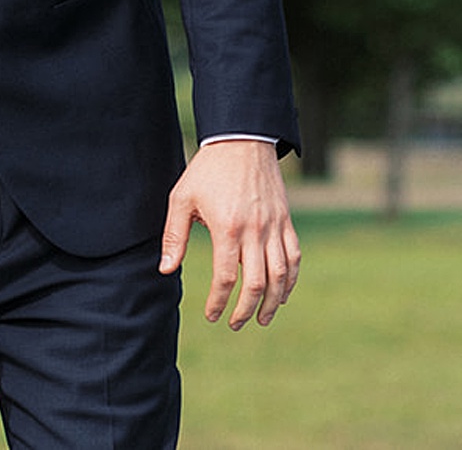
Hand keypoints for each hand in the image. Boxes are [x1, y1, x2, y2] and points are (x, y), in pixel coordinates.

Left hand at [159, 139, 299, 329]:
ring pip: (281, 274)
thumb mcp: (182, 198)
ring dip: (274, 302)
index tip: (212, 315)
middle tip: (235, 324)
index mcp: (228, 228)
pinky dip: (292, 278)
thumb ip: (174, 236)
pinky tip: (284, 292)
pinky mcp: (285, 219)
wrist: (242, 138)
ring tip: (263, 318)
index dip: (219, 302)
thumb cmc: (208, 169)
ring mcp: (275, 225)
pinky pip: (295, 255)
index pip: (226, 278)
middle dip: (246, 310)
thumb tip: (167, 271)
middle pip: (258, 283)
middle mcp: (256, 230)